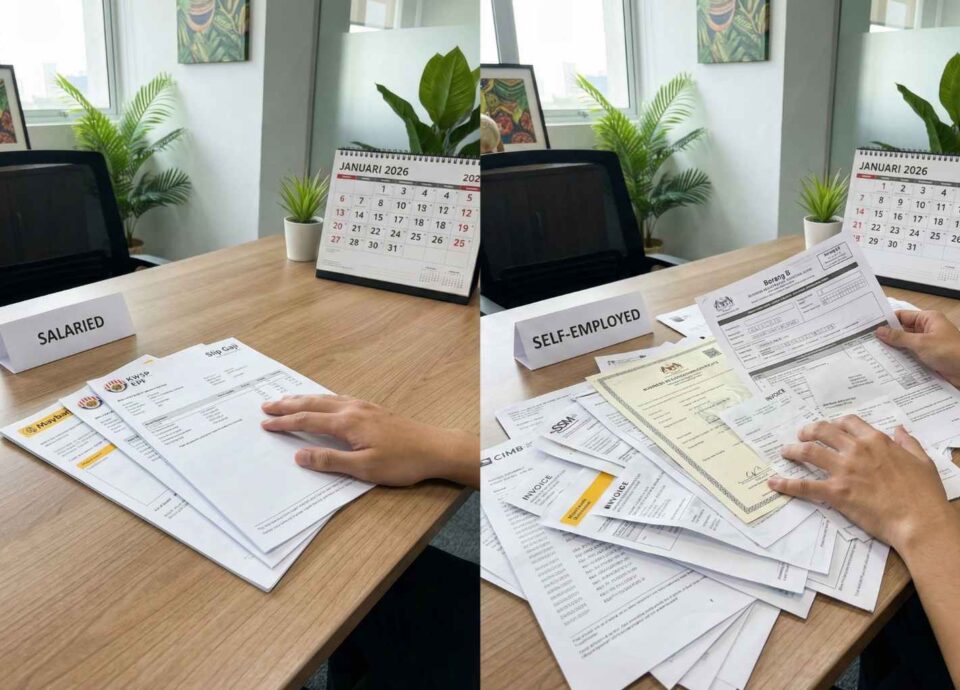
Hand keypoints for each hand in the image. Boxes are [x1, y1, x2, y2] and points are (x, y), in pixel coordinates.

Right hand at [260, 395, 478, 488]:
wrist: (435, 448)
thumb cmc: (402, 461)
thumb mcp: (364, 468)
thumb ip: (330, 460)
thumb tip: (300, 455)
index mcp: (347, 423)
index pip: (307, 421)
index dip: (284, 422)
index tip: (265, 423)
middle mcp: (353, 409)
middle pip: (313, 404)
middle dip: (288, 404)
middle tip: (266, 404)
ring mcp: (365, 407)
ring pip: (326, 398)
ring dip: (304, 398)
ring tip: (287, 398)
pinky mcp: (374, 410)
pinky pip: (340, 398)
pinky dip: (323, 398)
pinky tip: (324, 401)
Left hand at [770, 415, 950, 552]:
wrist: (919, 520)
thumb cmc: (924, 493)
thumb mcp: (922, 460)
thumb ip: (908, 443)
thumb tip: (899, 429)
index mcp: (876, 441)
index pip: (849, 422)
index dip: (836, 423)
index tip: (830, 427)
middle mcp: (856, 451)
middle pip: (823, 431)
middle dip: (809, 430)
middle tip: (801, 434)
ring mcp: (843, 471)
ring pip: (809, 452)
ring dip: (793, 450)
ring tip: (785, 451)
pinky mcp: (835, 492)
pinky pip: (804, 486)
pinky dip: (786, 483)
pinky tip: (774, 482)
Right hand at [877, 310, 959, 388]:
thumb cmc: (949, 352)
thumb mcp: (921, 343)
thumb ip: (898, 337)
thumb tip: (879, 331)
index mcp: (928, 319)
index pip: (902, 316)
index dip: (886, 320)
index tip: (869, 327)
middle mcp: (928, 329)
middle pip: (903, 330)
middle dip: (888, 336)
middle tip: (867, 341)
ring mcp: (928, 343)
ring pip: (906, 343)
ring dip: (894, 348)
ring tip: (873, 352)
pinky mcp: (929, 356)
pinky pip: (911, 354)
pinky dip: (901, 358)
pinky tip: (888, 363)